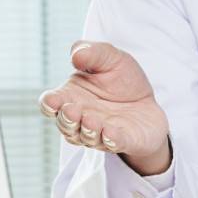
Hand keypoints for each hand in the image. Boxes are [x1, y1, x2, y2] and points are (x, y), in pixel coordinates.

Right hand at [39, 41, 170, 174]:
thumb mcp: (111, 58)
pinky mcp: (122, 141)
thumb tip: (76, 55)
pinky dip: (110, 140)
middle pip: (65, 124)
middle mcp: (80, 118)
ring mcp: (99, 133)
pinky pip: (113, 144)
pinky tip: (110, 134)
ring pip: (86, 137)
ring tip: (90, 121)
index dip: (49, 103)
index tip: (52, 100)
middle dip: (67, 119)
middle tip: (72, 110)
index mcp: (71, 96)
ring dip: (87, 131)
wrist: (149, 102)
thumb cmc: (121, 80)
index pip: (51, 103)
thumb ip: (92, 53)